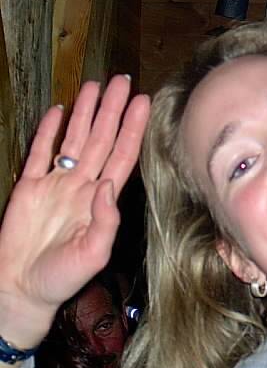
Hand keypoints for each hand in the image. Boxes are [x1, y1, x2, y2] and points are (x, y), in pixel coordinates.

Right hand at [0, 75, 149, 348]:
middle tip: (122, 80)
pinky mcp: (29, 187)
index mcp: (101, 200)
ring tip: (94, 85)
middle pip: (101, 139)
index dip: (133, 129)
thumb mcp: (92, 254)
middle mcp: (82, 186)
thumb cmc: (62, 277)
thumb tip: (108, 185)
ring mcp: (56, 184)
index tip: (143, 102)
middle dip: (112, 110)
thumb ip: (105, 221)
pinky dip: (49, 131)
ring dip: (85, 112)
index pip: (122, 156)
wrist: (22, 287)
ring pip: (74, 139)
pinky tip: (59, 110)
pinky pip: (40, 152)